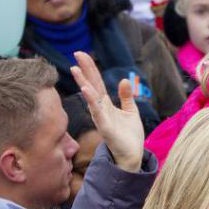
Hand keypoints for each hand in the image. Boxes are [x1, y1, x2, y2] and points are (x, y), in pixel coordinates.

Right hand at [71, 52, 144, 172]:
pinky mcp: (105, 128)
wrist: (132, 155)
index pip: (96, 83)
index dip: (90, 68)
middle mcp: (101, 109)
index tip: (82, 54)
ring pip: (91, 98)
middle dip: (85, 70)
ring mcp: (101, 118)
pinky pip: (97, 113)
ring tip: (76, 69)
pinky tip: (86, 91)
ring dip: (84, 84)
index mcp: (106, 104)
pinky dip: (92, 102)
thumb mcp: (130, 111)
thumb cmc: (129, 134)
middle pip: (91, 86)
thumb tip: (124, 79)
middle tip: (76, 54)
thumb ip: (126, 96)